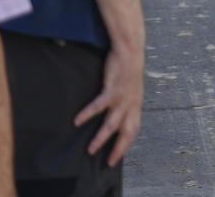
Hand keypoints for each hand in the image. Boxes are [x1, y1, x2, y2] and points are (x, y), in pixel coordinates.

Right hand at [74, 44, 143, 166]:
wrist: (130, 52)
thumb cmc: (128, 71)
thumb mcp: (132, 91)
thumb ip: (127, 104)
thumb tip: (119, 115)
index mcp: (136, 106)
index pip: (134, 130)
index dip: (126, 145)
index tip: (117, 157)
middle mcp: (131, 105)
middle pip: (126, 132)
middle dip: (119, 148)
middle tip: (109, 162)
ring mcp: (122, 98)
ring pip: (112, 124)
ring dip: (102, 138)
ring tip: (91, 149)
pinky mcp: (112, 90)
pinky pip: (99, 106)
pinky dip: (88, 114)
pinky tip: (78, 121)